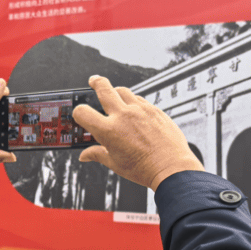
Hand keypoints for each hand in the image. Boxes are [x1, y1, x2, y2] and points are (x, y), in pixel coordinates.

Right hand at [72, 75, 203, 190]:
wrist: (171, 168)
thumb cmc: (143, 169)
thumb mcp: (115, 164)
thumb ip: (97, 154)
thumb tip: (85, 155)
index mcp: (108, 131)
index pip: (83, 112)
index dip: (78, 112)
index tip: (81, 114)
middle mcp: (123, 116)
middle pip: (104, 88)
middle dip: (96, 82)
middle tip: (93, 81)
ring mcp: (140, 110)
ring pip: (123, 90)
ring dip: (115, 91)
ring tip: (114, 95)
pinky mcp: (154, 110)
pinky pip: (140, 99)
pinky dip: (133, 101)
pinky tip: (133, 109)